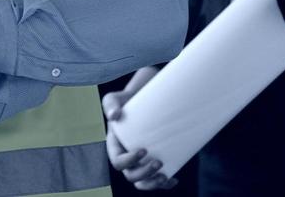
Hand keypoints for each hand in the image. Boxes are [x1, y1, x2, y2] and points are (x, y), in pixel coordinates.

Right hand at [104, 66, 176, 189]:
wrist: (143, 102)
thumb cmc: (126, 101)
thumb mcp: (114, 99)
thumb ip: (110, 104)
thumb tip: (114, 115)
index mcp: (114, 147)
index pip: (118, 161)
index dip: (129, 161)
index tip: (143, 150)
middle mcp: (126, 158)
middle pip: (131, 175)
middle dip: (144, 173)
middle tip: (158, 162)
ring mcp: (140, 163)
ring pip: (143, 183)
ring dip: (153, 184)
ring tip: (165, 176)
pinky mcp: (152, 162)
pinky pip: (156, 181)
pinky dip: (164, 184)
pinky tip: (173, 179)